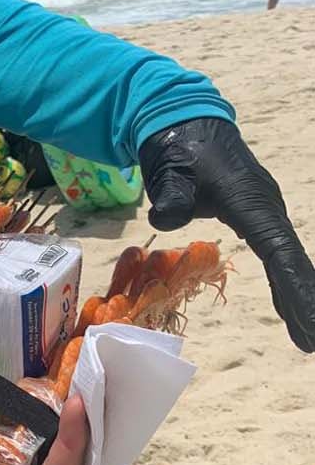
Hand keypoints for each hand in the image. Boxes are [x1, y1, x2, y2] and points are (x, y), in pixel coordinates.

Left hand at [139, 117, 314, 351]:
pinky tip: (289, 308)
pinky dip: (284, 282)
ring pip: (286, 260)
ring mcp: (263, 211)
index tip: (309, 320)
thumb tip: (164, 219)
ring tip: (306, 337)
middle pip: (291, 260)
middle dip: (303, 300)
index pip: (278, 251)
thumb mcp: (170, 171)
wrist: (182, 122)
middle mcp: (265, 207)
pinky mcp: (254, 214)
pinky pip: (275, 254)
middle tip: (310, 341)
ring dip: (297, 296)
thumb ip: (171, 197)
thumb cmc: (178, 149)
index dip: (294, 287)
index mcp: (250, 201)